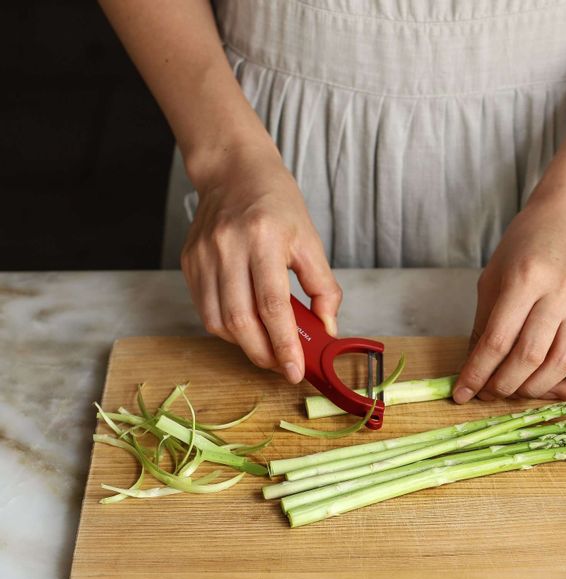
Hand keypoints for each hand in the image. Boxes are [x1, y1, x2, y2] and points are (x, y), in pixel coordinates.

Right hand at [180, 140, 341, 382]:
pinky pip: (206, 310)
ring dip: (245, 345)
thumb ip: (324, 288)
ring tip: (267, 349)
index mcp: (263, 238)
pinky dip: (228, 329)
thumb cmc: (278, 205)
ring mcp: (203, 256)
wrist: (234, 172)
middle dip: (264, 354)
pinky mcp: (189, 262)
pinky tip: (247, 327)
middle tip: (282, 366)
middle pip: (241, 320)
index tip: (294, 371)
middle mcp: (227, 247)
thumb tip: (327, 331)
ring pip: (218, 322)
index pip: (272, 306)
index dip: (284, 345)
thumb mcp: (310, 241)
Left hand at [453, 196, 565, 401]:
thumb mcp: (493, 277)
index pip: (497, 340)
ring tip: (512, 390)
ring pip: (560, 365)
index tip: (461, 394)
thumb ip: (483, 325)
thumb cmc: (525, 246)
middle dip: (502, 384)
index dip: (476, 373)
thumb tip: (473, 371)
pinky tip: (547, 388)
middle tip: (486, 392)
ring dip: (532, 389)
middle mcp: (560, 294)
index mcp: (526, 278)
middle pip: (529, 356)